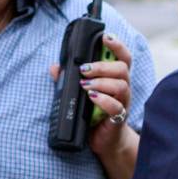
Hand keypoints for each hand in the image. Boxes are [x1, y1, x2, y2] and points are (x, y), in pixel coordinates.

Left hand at [49, 33, 135, 156]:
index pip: (123, 57)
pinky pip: (116, 107)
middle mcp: (123, 88)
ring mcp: (123, 103)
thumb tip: (54, 67)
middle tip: (85, 68)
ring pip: (121, 85)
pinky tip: (92, 98)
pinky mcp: (119, 118)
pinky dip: (104, 100)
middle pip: (122, 68)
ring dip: (102, 82)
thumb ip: (69, 79)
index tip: (105, 37)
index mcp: (115, 78)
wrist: (104, 141)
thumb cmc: (93, 113)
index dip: (117, 45)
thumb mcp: (80, 93)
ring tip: (85, 85)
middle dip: (102, 65)